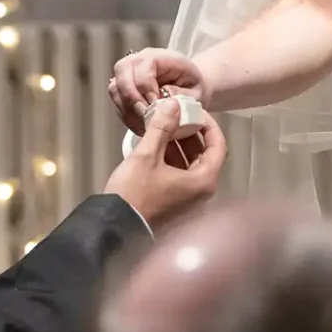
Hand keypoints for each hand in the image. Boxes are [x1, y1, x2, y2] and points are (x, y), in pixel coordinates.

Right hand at [103, 106, 226, 232]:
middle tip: (176, 115)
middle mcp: (201, 191)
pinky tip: (155, 144)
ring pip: (190, 164)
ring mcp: (188, 199)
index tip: (194, 110)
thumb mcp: (147, 155)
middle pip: (204, 154)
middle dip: (190, 133)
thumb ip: (162, 127)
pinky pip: (180, 174)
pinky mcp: (174, 203)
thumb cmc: (134, 192)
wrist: (113, 227)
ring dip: (179, 144)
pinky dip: (171, 158)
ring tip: (163, 126)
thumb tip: (173, 104)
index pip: (218, 145)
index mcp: (203, 181)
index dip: (208, 124)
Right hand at [109, 48, 208, 135]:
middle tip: (145, 117)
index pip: (142, 68)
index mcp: (159, 56)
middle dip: (131, 98)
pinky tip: (142, 126)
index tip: (156, 106)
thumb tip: (163, 100)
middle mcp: (138, 61)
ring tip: (145, 125)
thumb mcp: (196, 92)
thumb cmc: (192, 87)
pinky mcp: (122, 90)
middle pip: (121, 72)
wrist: (188, 88)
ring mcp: (127, 74)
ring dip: (128, 110)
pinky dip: (127, 117)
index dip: (146, 89)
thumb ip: (181, 96)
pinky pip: (117, 103)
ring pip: (115, 89)